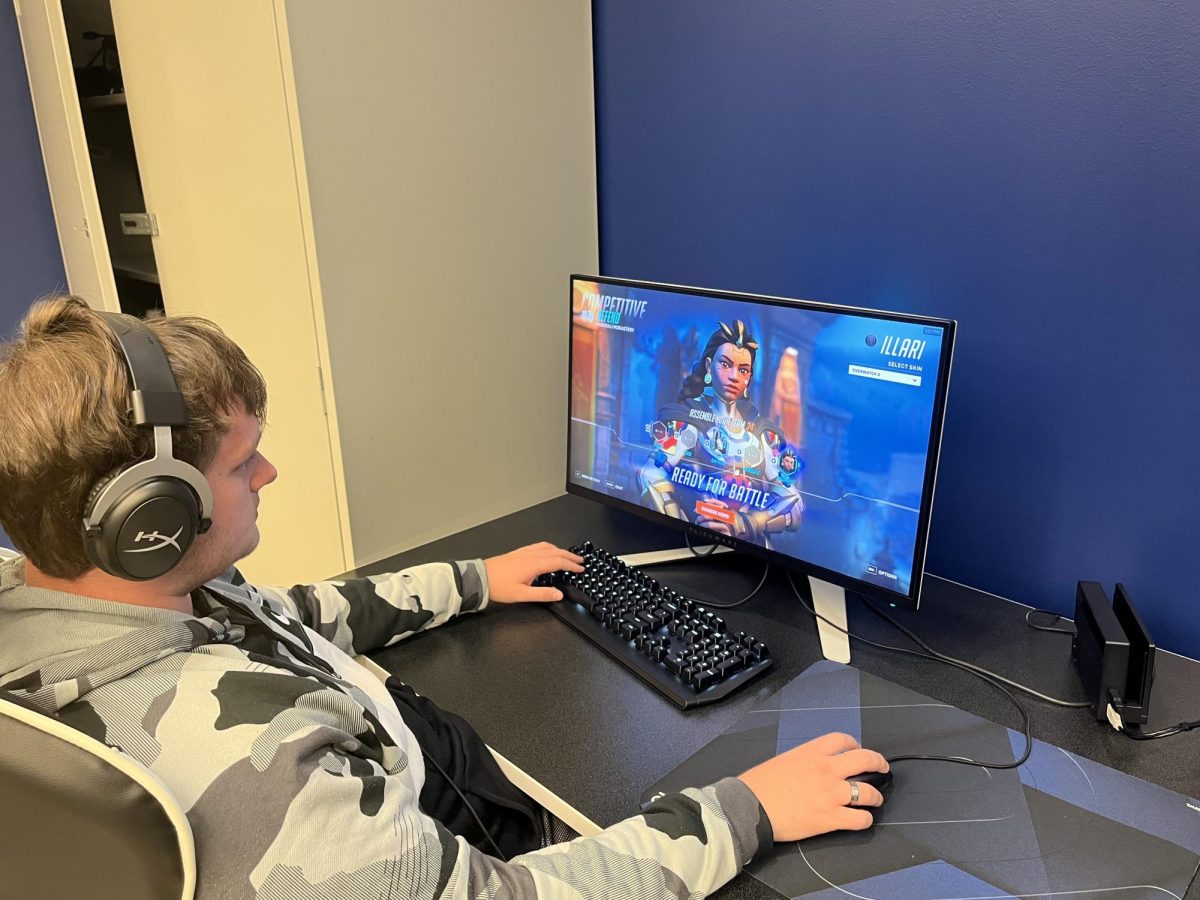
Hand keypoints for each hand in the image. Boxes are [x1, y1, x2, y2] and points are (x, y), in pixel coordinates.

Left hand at [483, 542, 584, 603]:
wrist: (481, 577)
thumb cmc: (499, 586)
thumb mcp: (522, 595)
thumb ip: (542, 594)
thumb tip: (559, 594)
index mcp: (533, 564)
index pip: (558, 562)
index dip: (571, 565)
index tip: (580, 568)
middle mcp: (530, 555)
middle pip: (555, 552)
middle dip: (570, 556)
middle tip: (580, 560)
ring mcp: (524, 552)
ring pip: (547, 547)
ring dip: (560, 551)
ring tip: (568, 555)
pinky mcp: (519, 552)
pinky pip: (538, 546)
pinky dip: (549, 548)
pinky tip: (548, 551)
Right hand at [737, 732, 887, 841]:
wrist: (750, 807)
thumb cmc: (759, 785)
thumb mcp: (783, 761)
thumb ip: (804, 762)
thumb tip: (813, 770)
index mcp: (812, 752)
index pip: (843, 740)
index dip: (855, 744)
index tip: (856, 749)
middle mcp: (827, 769)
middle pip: (865, 760)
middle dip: (878, 763)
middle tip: (882, 769)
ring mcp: (832, 794)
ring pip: (868, 792)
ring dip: (876, 797)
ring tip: (876, 800)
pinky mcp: (831, 818)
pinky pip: (860, 819)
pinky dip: (865, 820)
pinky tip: (863, 820)